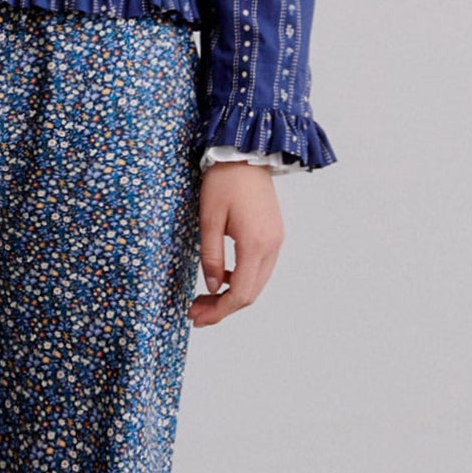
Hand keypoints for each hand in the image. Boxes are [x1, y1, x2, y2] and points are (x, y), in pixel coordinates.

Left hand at [190, 162, 283, 326]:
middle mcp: (271, 247)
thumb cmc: (224, 181)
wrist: (245, 154)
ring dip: (231, 295)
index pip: (240, 293)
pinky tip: (220, 277)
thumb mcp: (208, 219)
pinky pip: (259, 268)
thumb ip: (210, 257)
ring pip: (256, 283)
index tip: (197, 317)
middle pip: (250, 293)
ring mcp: (275, 241)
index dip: (219, 311)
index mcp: (255, 245)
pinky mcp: (273, 235)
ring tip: (204, 300)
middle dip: (223, 308)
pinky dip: (240, 279)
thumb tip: (212, 287)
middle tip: (195, 313)